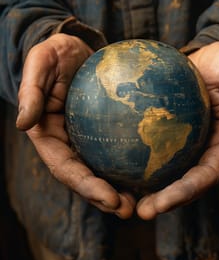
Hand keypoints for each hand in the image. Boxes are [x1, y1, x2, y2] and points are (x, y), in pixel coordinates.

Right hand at [16, 33, 134, 218]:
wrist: (74, 49)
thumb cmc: (55, 54)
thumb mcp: (41, 63)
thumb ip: (31, 91)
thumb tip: (23, 124)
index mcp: (49, 136)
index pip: (66, 168)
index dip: (86, 186)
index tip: (111, 198)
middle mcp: (67, 144)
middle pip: (86, 178)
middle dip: (106, 198)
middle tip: (131, 209)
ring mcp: (85, 140)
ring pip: (102, 170)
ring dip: (121, 189)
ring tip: (145, 201)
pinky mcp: (102, 132)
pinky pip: (117, 150)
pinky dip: (132, 163)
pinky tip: (153, 169)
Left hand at [137, 41, 218, 219]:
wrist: (202, 55)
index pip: (207, 174)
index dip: (187, 191)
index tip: (163, 203)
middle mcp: (204, 148)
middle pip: (186, 182)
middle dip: (166, 200)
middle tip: (141, 211)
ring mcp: (186, 144)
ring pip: (168, 173)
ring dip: (149, 190)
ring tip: (125, 201)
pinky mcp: (168, 134)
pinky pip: (153, 151)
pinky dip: (137, 164)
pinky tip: (115, 168)